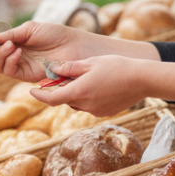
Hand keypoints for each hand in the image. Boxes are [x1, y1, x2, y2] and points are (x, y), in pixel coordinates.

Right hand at [0, 21, 79, 82]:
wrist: (73, 46)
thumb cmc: (54, 34)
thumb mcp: (29, 29)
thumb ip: (9, 34)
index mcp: (9, 42)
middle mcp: (10, 55)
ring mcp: (17, 66)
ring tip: (11, 44)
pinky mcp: (25, 75)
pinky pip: (8, 71)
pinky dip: (9, 60)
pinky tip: (18, 51)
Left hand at [27, 55, 152, 116]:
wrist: (142, 79)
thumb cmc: (116, 66)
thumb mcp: (90, 63)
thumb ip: (69, 68)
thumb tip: (52, 69)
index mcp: (79, 92)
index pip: (51, 99)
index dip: (39, 96)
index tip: (31, 90)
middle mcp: (85, 105)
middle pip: (64, 99)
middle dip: (60, 89)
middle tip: (60, 76)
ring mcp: (96, 111)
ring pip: (77, 102)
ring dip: (75, 93)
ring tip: (84, 78)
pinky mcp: (105, 112)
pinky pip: (89, 105)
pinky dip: (87, 97)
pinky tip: (98, 85)